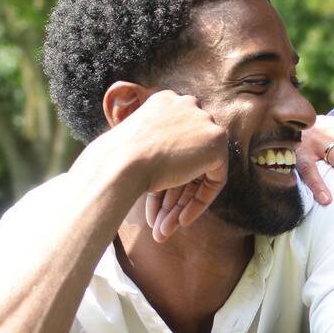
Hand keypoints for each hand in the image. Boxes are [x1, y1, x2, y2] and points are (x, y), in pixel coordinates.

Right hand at [110, 91, 228, 241]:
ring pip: (197, 174)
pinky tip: (180, 222)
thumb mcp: (135, 150)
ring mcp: (204, 121)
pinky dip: (198, 203)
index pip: (173, 145)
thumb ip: (155, 153)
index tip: (153, 202)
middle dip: (171, 196)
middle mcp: (187, 105)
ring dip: (179, 205)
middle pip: (186, 160)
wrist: (120, 162)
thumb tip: (167, 175)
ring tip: (163, 231)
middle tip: (157, 222)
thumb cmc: (116, 160)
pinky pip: (214, 180)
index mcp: (165, 101)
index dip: (165, 178)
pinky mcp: (217, 142)